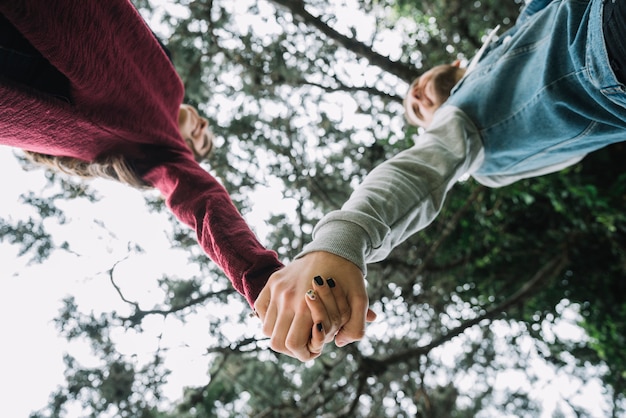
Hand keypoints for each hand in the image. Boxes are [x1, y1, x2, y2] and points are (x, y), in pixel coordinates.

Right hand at [254, 251, 376, 360]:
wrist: (335, 248)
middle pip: (277, 342)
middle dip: (292, 349)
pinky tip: (286, 317)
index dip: (304, 354)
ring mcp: (276, 289)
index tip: (314, 350)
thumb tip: (338, 343)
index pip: (293, 345)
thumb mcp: (360, 301)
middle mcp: (287, 298)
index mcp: (307, 305)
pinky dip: (270, 318)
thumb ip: (355, 328)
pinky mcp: (272, 282)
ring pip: (266, 329)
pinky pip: (260, 309)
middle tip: (305, 343)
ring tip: (296, 330)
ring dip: (280, 335)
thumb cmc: (348, 277)